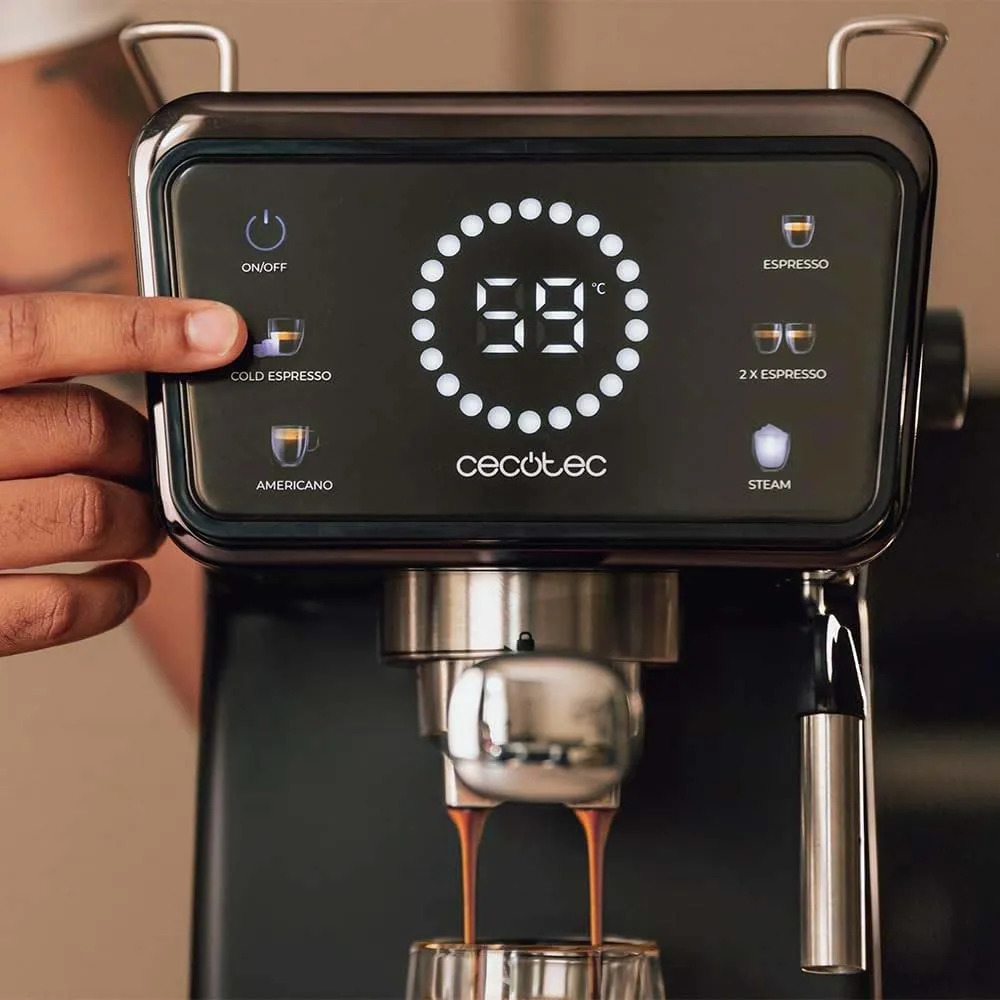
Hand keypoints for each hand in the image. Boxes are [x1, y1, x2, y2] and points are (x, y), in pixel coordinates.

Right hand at [0, 292, 245, 655]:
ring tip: (143, 521)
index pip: (36, 332)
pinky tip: (123, 584)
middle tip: (148, 456)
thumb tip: (100, 350)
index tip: (217, 331)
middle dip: (138, 446)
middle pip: (82, 429)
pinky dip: (110, 599)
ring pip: (85, 515)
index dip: (139, 328)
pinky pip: (50, 610)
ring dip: (140, 519)